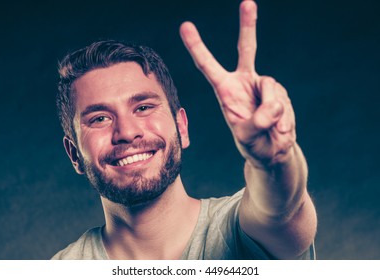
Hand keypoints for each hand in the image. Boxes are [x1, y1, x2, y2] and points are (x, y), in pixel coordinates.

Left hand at [180, 0, 295, 166]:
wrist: (273, 151)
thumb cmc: (254, 143)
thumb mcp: (248, 136)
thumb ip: (258, 121)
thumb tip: (273, 106)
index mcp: (225, 90)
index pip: (208, 66)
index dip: (197, 47)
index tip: (186, 26)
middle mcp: (244, 82)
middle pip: (246, 50)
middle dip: (248, 26)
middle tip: (247, 3)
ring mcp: (264, 86)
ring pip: (271, 88)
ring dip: (272, 112)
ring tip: (270, 129)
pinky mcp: (280, 92)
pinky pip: (284, 101)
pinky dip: (284, 118)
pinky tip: (280, 128)